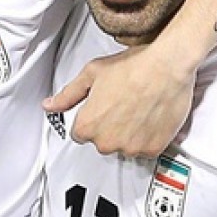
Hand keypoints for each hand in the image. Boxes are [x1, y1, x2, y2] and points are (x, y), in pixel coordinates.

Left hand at [43, 44, 196, 157]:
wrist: (166, 66)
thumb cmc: (132, 67)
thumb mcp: (91, 73)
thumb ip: (68, 95)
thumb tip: (50, 105)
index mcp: (87, 125)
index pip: (79, 133)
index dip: (90, 118)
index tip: (101, 108)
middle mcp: (107, 142)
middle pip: (102, 142)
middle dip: (108, 127)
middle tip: (121, 104)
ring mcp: (130, 148)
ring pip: (123, 147)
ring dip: (128, 133)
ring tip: (137, 108)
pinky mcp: (152, 149)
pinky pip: (144, 150)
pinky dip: (146, 138)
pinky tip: (149, 117)